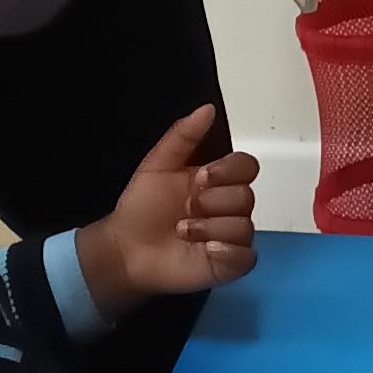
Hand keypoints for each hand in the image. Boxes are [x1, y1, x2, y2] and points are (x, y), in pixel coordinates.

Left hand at [76, 107, 257, 319]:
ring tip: (183, 232)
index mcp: (217, 181)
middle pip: (247, 196)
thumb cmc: (141, 208)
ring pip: (245, 226)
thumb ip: (183, 135)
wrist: (125, 248)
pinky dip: (226, 251)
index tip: (200, 178)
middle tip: (185, 209)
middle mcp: (228, 207)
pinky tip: (203, 249)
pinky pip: (246, 255)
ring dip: (209, 228)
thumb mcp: (157, 165)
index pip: (246, 166)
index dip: (227, 171)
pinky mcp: (231, 263)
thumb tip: (207, 109)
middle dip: (212, 203)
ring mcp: (231, 235)